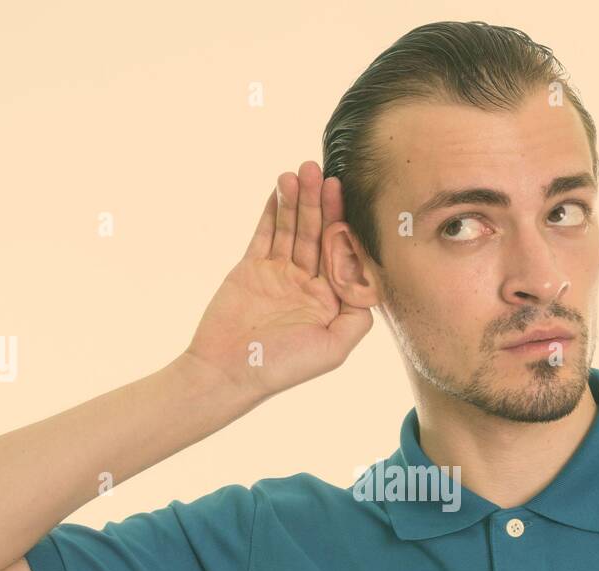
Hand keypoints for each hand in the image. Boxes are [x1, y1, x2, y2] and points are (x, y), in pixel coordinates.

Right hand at [181, 161, 373, 401]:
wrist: (226, 371)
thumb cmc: (281, 367)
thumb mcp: (333, 349)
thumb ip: (358, 318)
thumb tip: (371, 285)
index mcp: (331, 301)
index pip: (344, 255)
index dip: (344, 226)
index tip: (345, 198)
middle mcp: (308, 284)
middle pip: (319, 235)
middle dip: (321, 203)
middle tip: (321, 172)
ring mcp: (280, 274)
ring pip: (292, 229)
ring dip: (297, 200)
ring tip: (298, 171)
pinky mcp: (252, 268)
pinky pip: (264, 234)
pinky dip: (272, 212)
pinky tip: (279, 189)